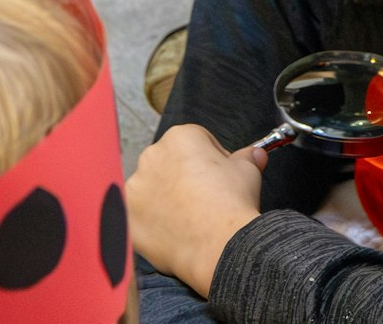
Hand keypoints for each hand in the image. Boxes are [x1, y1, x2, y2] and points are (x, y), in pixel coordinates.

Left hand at [128, 125, 266, 297]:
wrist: (218, 245)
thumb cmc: (233, 203)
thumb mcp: (248, 172)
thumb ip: (247, 158)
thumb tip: (255, 155)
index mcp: (180, 137)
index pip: (196, 141)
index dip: (211, 159)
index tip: (219, 178)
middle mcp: (152, 155)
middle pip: (170, 162)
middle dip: (183, 176)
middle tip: (204, 200)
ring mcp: (135, 185)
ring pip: (152, 188)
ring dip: (164, 198)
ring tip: (188, 219)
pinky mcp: (127, 214)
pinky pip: (139, 214)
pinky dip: (152, 222)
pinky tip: (172, 232)